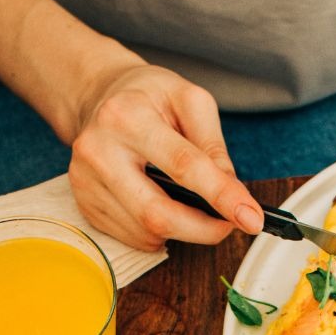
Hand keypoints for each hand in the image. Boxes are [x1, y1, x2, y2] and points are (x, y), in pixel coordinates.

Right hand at [65, 62, 262, 251]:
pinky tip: (164, 207)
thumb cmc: (148, 97)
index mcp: (126, 116)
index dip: (221, 196)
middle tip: (229, 224)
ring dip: (182, 231)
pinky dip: (158, 232)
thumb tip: (232, 194)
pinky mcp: (84, 203)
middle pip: (157, 213)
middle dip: (203, 229)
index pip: (182, 165)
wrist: (100, 97)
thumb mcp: (190, 101)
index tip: (251, 218)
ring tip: (194, 207)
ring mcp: (85, 181)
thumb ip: (213, 145)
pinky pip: (131, 237)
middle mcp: (98, 150)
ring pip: (145, 232)